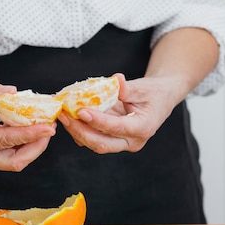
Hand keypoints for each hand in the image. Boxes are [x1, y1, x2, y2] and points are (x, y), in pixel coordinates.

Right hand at [0, 79, 55, 170]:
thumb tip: (14, 91)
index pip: (6, 140)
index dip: (30, 134)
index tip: (49, 128)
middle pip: (14, 162)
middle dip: (36, 148)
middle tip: (50, 130)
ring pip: (13, 161)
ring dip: (31, 147)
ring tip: (44, 129)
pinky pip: (9, 156)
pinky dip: (22, 145)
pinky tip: (31, 130)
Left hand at [58, 73, 180, 153]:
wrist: (161, 98)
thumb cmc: (155, 92)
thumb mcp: (144, 87)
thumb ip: (128, 87)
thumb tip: (114, 80)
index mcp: (143, 128)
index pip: (116, 128)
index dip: (98, 121)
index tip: (81, 111)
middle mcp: (132, 141)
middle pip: (102, 143)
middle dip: (80, 131)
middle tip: (65, 116)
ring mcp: (122, 142)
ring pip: (95, 143)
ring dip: (77, 131)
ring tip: (63, 115)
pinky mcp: (113, 138)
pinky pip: (93, 138)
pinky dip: (80, 129)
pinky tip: (70, 116)